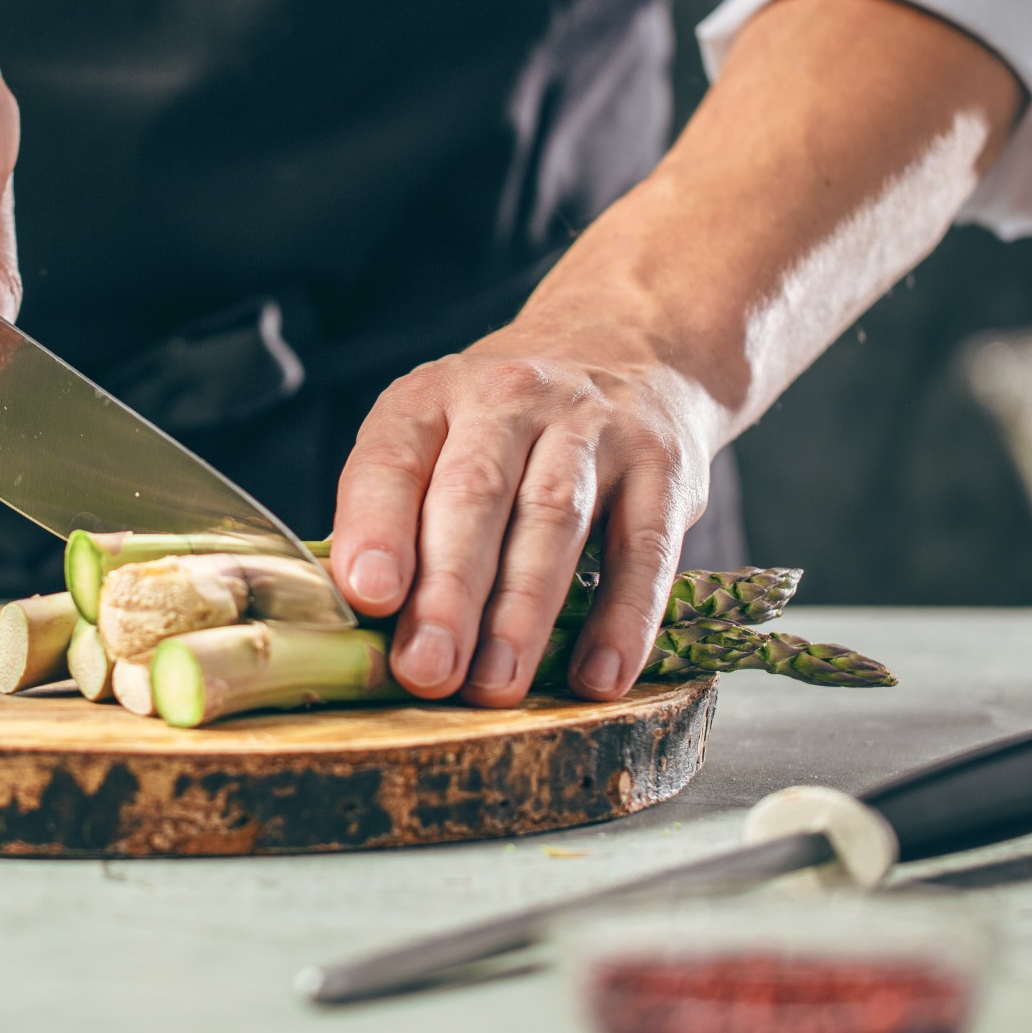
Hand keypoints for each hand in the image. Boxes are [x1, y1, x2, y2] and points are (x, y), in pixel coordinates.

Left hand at [328, 315, 725, 707]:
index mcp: (431, 397)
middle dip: (448, 593)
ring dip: (523, 613)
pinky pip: (645, 547)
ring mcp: (591, 427)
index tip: (368, 597)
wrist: (629, 346)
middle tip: (427, 670)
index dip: (376, 528)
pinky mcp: (663, 465)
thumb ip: (403, 515)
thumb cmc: (506, 426)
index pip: (392, 458)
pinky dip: (625, 617)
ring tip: (495, 685)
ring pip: (553, 520)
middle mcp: (509, 399)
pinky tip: (600, 676)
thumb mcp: (439, 437)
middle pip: (473, 496)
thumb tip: (368, 625)